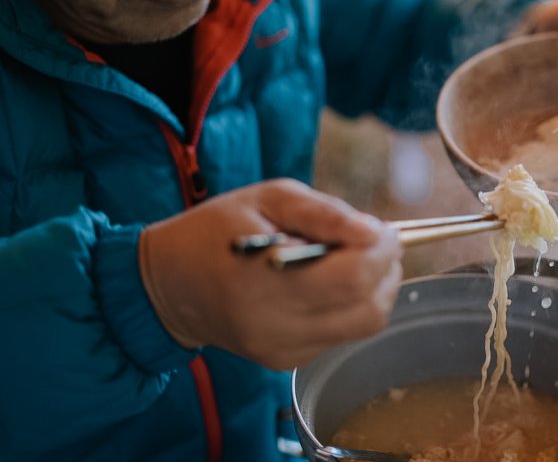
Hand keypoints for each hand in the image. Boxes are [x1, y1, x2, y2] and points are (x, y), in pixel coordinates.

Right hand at [139, 179, 401, 369]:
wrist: (169, 285)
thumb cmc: (217, 231)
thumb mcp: (269, 198)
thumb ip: (325, 213)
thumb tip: (373, 231)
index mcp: (266, 282)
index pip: (354, 277)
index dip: (382, 250)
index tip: (381, 229)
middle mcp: (276, 326)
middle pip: (369, 308)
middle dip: (385, 269)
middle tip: (370, 242)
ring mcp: (282, 349)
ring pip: (364, 325)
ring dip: (373, 288)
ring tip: (347, 260)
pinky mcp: (285, 361)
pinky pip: (342, 334)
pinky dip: (349, 306)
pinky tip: (324, 283)